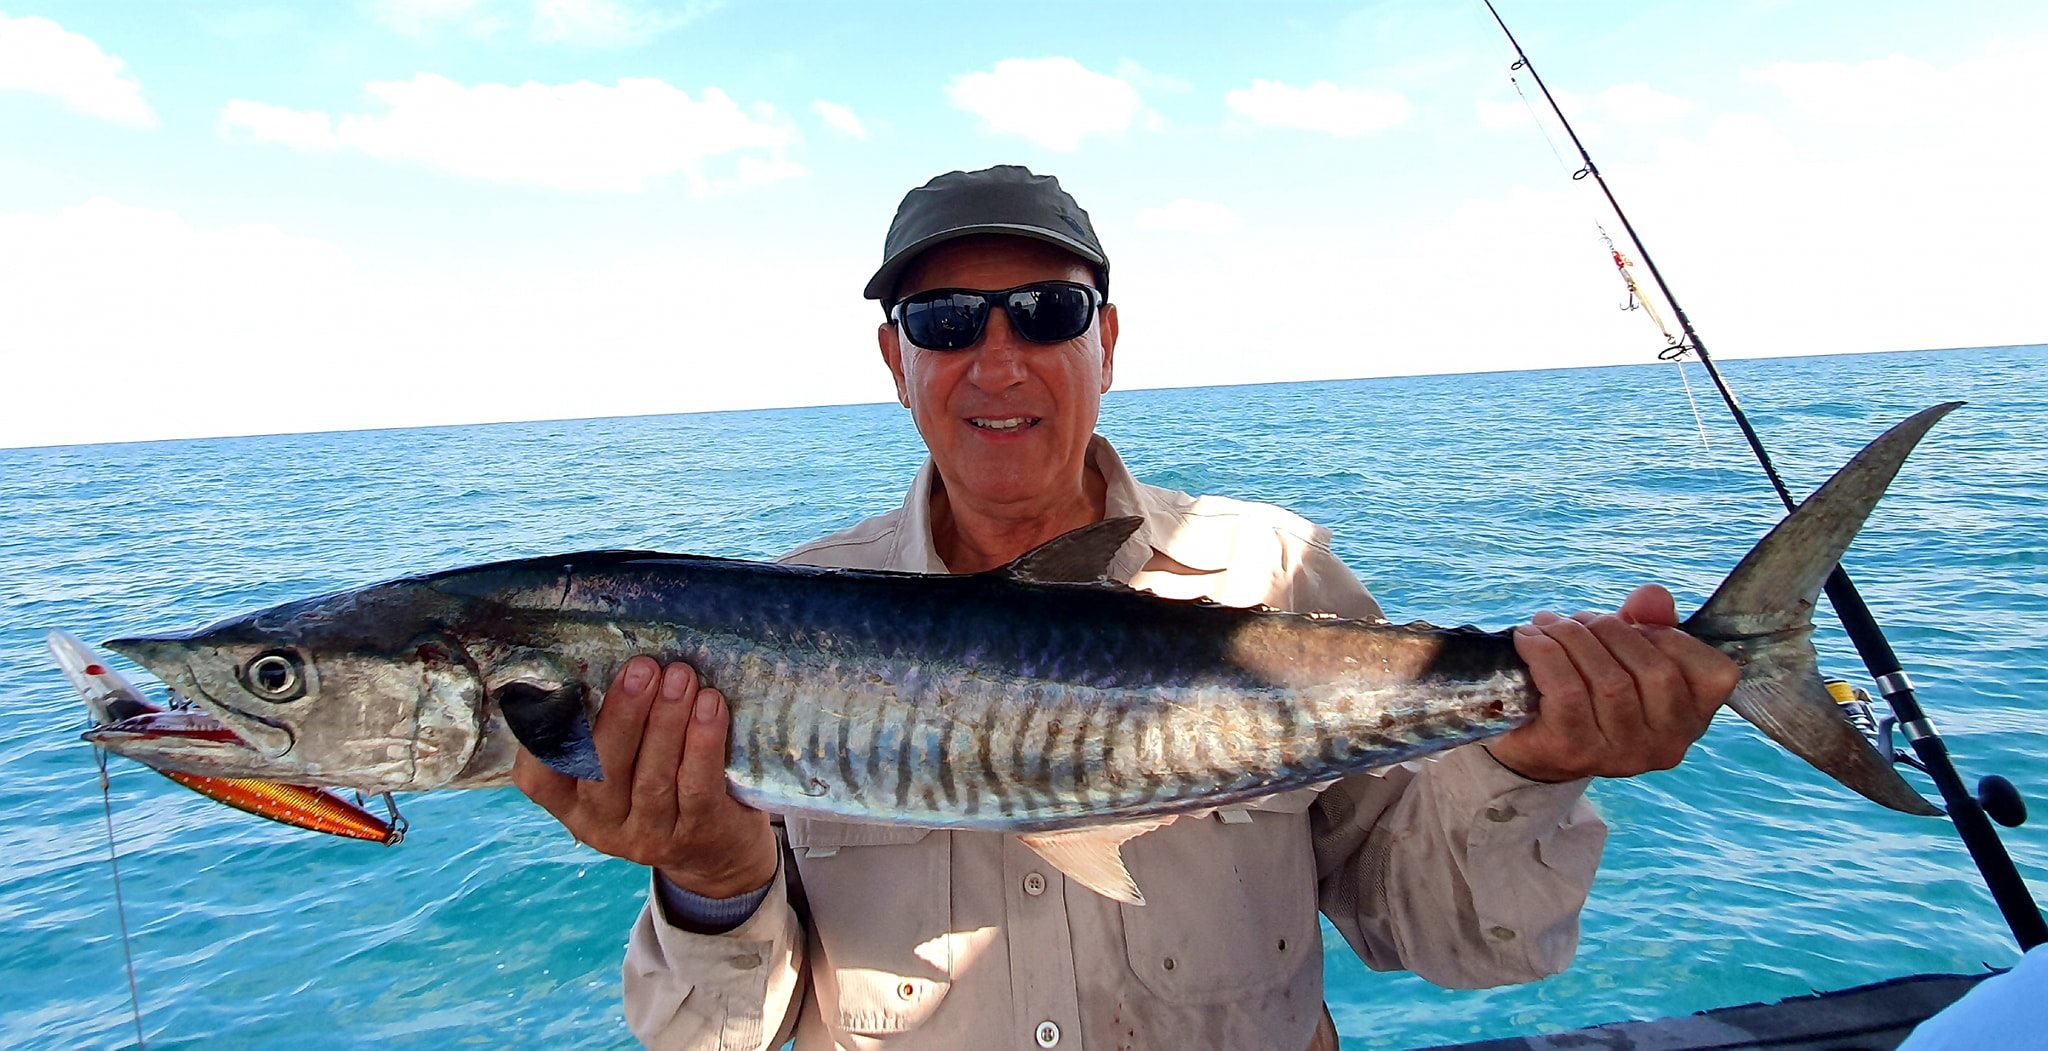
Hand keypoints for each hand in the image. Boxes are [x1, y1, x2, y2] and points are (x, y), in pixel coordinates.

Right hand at [512, 657, 777, 897]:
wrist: (718, 852)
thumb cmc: (661, 788)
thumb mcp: (621, 772)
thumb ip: (607, 732)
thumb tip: (608, 661)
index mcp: (572, 806)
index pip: (538, 779)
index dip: (541, 739)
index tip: (562, 688)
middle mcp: (603, 827)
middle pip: (603, 772)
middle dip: (623, 714)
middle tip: (643, 668)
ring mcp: (650, 836)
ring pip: (653, 777)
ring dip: (667, 720)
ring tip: (680, 676)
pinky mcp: (698, 834)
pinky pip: (697, 786)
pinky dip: (703, 743)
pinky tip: (710, 706)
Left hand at [1488, 584, 1740, 782]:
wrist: (1528, 738)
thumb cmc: (1586, 686)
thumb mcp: (1623, 650)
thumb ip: (1648, 622)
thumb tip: (1653, 597)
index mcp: (1691, 719)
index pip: (1714, 674)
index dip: (1671, 637)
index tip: (1630, 624)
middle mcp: (1666, 745)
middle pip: (1657, 673)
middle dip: (1611, 631)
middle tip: (1575, 621)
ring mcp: (1622, 756)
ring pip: (1611, 683)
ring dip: (1573, 639)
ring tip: (1546, 626)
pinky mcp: (1574, 753)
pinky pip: (1568, 693)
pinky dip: (1545, 655)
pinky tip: (1528, 640)